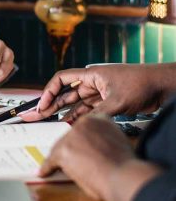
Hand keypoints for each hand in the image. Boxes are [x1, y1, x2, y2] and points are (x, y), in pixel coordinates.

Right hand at [20, 63, 172, 122]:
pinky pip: (88, 109)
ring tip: (50, 121)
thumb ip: (98, 113)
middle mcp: (92, 82)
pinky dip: (79, 116)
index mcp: (91, 74)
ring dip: (64, 111)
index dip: (49, 91)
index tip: (43, 105)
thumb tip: (82, 126)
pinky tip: (70, 123)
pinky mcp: (108, 101)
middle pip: (66, 92)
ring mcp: (100, 92)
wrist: (161, 85)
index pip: (62, 79)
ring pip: (76, 102)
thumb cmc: (140, 84)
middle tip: (39, 115)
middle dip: (52, 103)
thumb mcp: (117, 101)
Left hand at [40, 114, 162, 200]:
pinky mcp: (63, 150)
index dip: (81, 141)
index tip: (80, 148)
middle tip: (73, 161)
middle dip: (71, 150)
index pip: (84, 128)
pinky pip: (52, 160)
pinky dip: (48, 168)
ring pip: (60, 147)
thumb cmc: (125, 165)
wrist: (123, 175)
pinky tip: (44, 172)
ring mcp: (72, 136)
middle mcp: (84, 123)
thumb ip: (106, 139)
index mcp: (99, 118)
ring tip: (61, 168)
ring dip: (61, 159)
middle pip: (70, 136)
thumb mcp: (119, 142)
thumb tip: (97, 148)